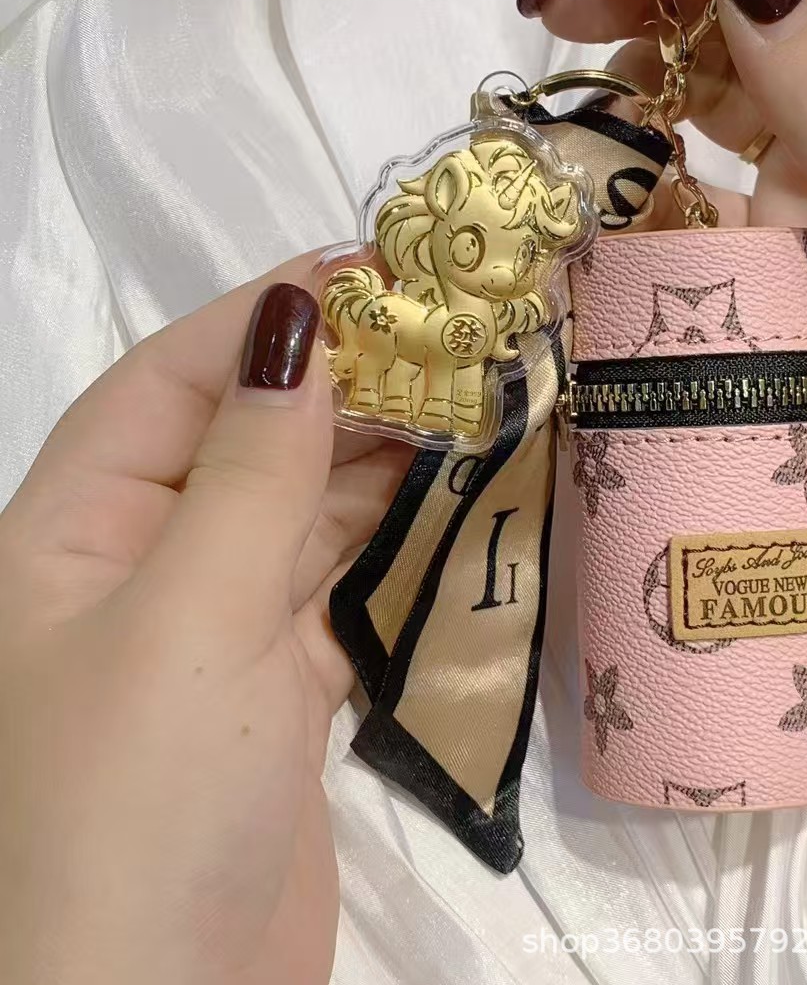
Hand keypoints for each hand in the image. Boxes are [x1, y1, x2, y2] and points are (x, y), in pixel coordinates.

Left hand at [0, 254, 412, 984]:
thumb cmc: (141, 802)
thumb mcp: (188, 616)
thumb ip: (248, 470)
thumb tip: (297, 326)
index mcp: (72, 533)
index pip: (166, 384)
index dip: (262, 320)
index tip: (369, 270)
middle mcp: (138, 568)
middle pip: (243, 441)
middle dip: (338, 383)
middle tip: (450, 331)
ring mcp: (213, 632)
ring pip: (298, 510)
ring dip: (375, 456)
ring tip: (468, 395)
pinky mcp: (278, 689)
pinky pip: (335, 584)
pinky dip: (390, 540)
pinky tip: (449, 497)